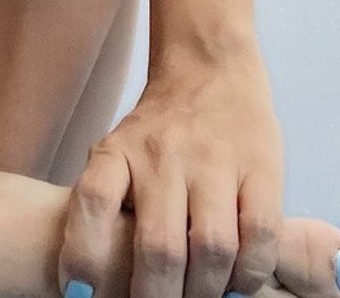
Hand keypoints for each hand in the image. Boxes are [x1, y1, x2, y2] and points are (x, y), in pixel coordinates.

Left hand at [59, 43, 283, 297]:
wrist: (209, 65)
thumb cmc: (157, 130)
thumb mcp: (118, 151)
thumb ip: (110, 201)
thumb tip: (91, 279)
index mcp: (118, 151)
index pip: (92, 201)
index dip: (82, 254)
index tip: (78, 294)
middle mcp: (162, 154)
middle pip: (159, 247)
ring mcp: (213, 159)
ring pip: (212, 248)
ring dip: (205, 291)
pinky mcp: (261, 166)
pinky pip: (259, 235)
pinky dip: (249, 273)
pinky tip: (236, 281)